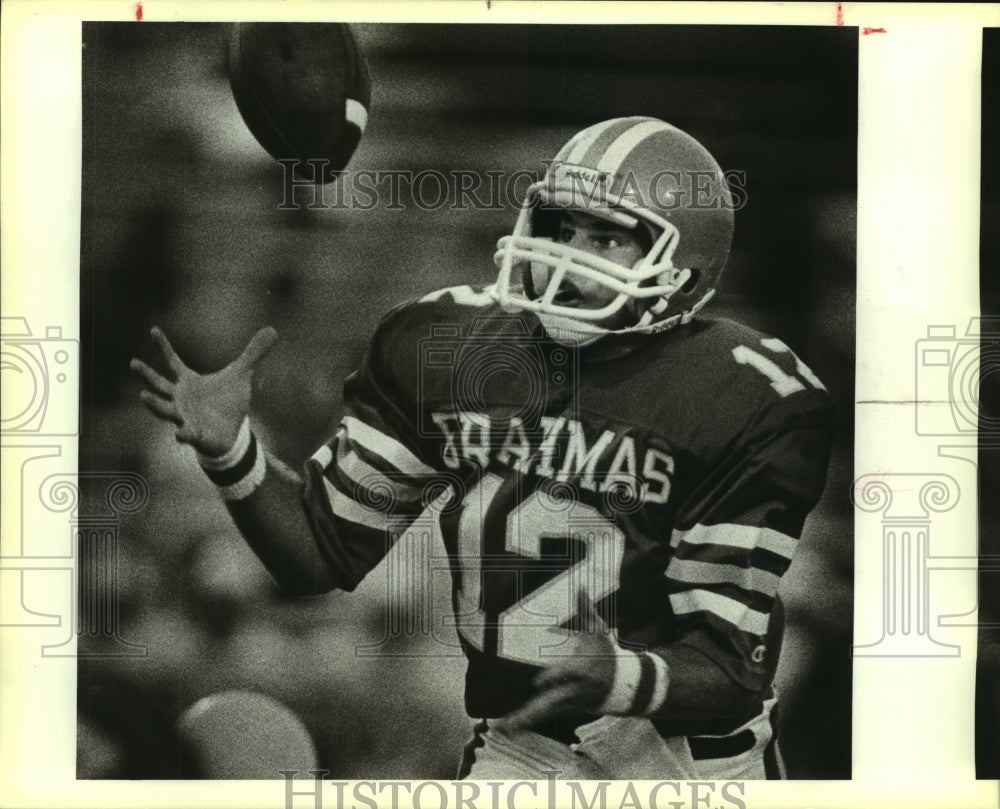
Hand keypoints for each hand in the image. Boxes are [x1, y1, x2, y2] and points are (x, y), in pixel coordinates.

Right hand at [130, 326, 277, 456]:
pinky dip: (183, 434)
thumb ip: (253, 353)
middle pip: (158, 384)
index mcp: (187, 381)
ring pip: (164, 409)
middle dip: (146, 375)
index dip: (162, 347)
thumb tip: (272, 330)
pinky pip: (186, 434)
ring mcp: (183, 416)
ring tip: (143, 396)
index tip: (154, 330)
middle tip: (133, 363)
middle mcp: (179, 397)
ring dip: (154, 404)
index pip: (171, 361)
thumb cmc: (228, 402)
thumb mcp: (243, 374)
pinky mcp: (194, 434)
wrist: (231, 432)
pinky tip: (180, 434)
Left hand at [506, 591, 617, 727]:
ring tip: (504, 728)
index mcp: (582, 668)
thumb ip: (586, 610)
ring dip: (525, 720)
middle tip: (510, 720)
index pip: (567, 674)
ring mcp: (571, 702)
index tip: (537, 681)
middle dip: (531, 711)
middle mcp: (575, 689)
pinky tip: (511, 727)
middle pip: (552, 702)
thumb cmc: (608, 652)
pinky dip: (529, 722)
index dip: (553, 677)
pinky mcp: (568, 708)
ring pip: (546, 712)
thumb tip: (580, 585)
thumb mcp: (599, 631)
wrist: (627, 685)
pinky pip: (546, 715)